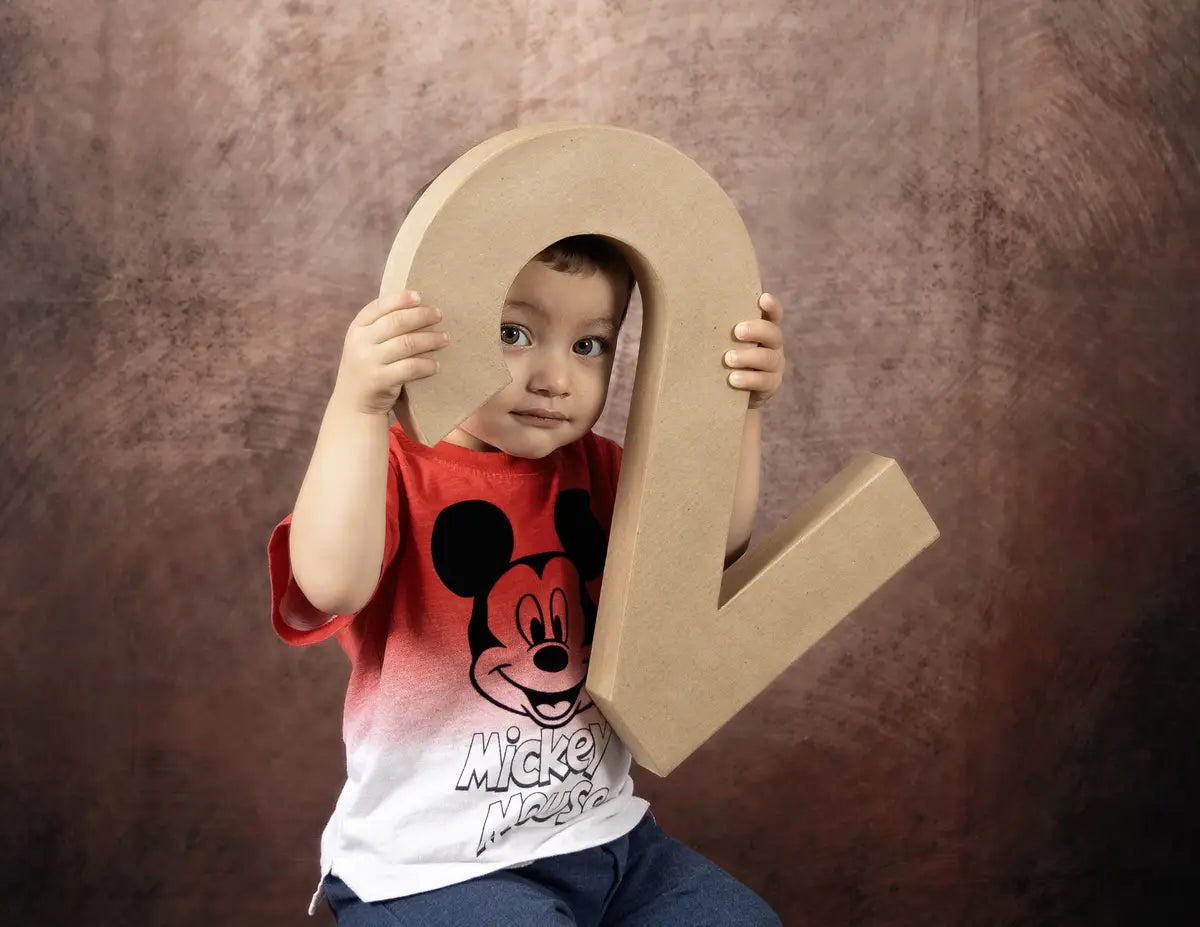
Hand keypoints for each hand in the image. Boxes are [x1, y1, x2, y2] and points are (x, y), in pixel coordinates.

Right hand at [332, 290, 449, 414]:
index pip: (379, 306)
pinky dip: (426, 365)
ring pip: (406, 343)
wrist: (353, 405)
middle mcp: (359, 342)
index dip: (400, 299)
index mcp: (356, 328)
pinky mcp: (380, 380)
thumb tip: (416, 307)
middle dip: (421, 316)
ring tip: (445, 339)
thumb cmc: (368, 368)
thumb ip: (380, 328)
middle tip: (439, 315)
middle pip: (396, 322)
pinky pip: (410, 368)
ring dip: (430, 339)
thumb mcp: (364, 344)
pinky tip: (436, 365)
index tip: (419, 296)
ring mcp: (368, 362)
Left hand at [725, 292, 785, 409]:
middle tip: (737, 331)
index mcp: (762, 330)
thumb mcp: (720, 341)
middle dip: (756, 330)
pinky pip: (764, 382)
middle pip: (773, 334)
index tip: (763, 298)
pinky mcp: (770, 385)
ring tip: (728, 359)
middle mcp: (772, 345)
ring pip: (768, 358)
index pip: (773, 314)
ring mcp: (774, 366)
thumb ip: (714, 327)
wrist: (727, 392)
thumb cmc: (719, 358)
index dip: (772, 306)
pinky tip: (733, 379)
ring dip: (748, 357)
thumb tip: (677, 302)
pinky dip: (748, 379)